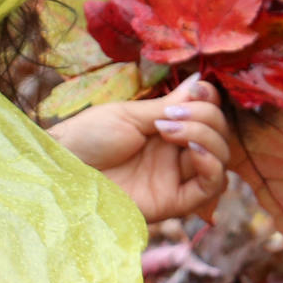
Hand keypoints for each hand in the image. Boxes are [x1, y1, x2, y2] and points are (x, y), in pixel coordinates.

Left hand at [47, 76, 233, 222]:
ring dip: (208, 138)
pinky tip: (193, 151)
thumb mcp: (131, 115)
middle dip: (205, 117)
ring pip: (221, 159)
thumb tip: (200, 80)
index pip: (208, 113)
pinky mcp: (174, 201)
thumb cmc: (88, 138)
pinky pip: (210, 187)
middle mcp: (176, 153)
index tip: (196, 89)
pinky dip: (212, 166)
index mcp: (167, 129)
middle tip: (170, 116)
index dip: (209, 100)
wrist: (62, 170)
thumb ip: (170, 105)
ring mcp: (176, 177)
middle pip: (219, 134)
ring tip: (172, 130)